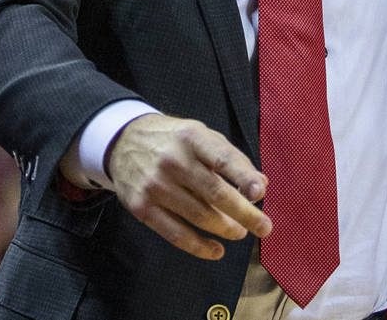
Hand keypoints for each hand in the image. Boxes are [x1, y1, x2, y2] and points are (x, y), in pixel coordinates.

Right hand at [106, 113, 270, 259]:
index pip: (222, 158)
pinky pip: (175, 234)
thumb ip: (231, 158)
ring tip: (240, 232)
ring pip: (199, 216)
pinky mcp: (142, 207)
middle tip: (263, 227)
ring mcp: (155, 185)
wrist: (123, 142)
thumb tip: (260, 186)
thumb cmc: (174, 141)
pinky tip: (216, 250)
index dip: (243, 176)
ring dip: (225, 229)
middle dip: (243, 213)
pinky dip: (199, 246)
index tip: (259, 193)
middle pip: (214, 193)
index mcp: (192, 138)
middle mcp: (173, 161)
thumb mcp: (201, 136)